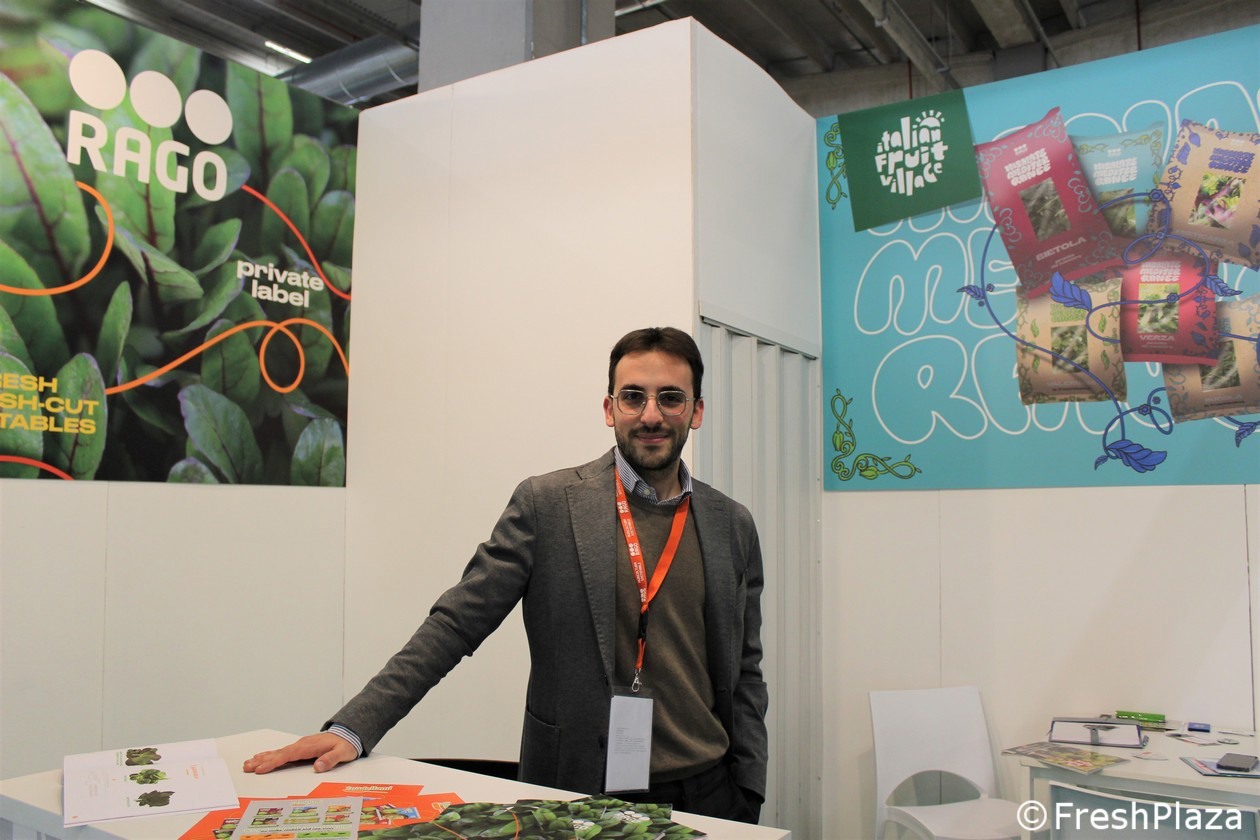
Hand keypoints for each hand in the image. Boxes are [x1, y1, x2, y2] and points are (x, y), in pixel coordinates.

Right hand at [242, 732, 357, 773]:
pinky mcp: (300, 747)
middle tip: (247, 767)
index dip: (274, 762)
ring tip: (248, 763)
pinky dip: (270, 755)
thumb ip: (330, 759)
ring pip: (278, 752)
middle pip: (278, 753)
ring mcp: (300, 745)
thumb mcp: (343, 753)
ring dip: (263, 757)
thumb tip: (317, 767)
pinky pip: (282, 752)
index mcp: (309, 746)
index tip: (261, 769)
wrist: (350, 734)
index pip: (288, 755)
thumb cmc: (346, 744)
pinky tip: (262, 757)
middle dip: (262, 761)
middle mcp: (302, 744)